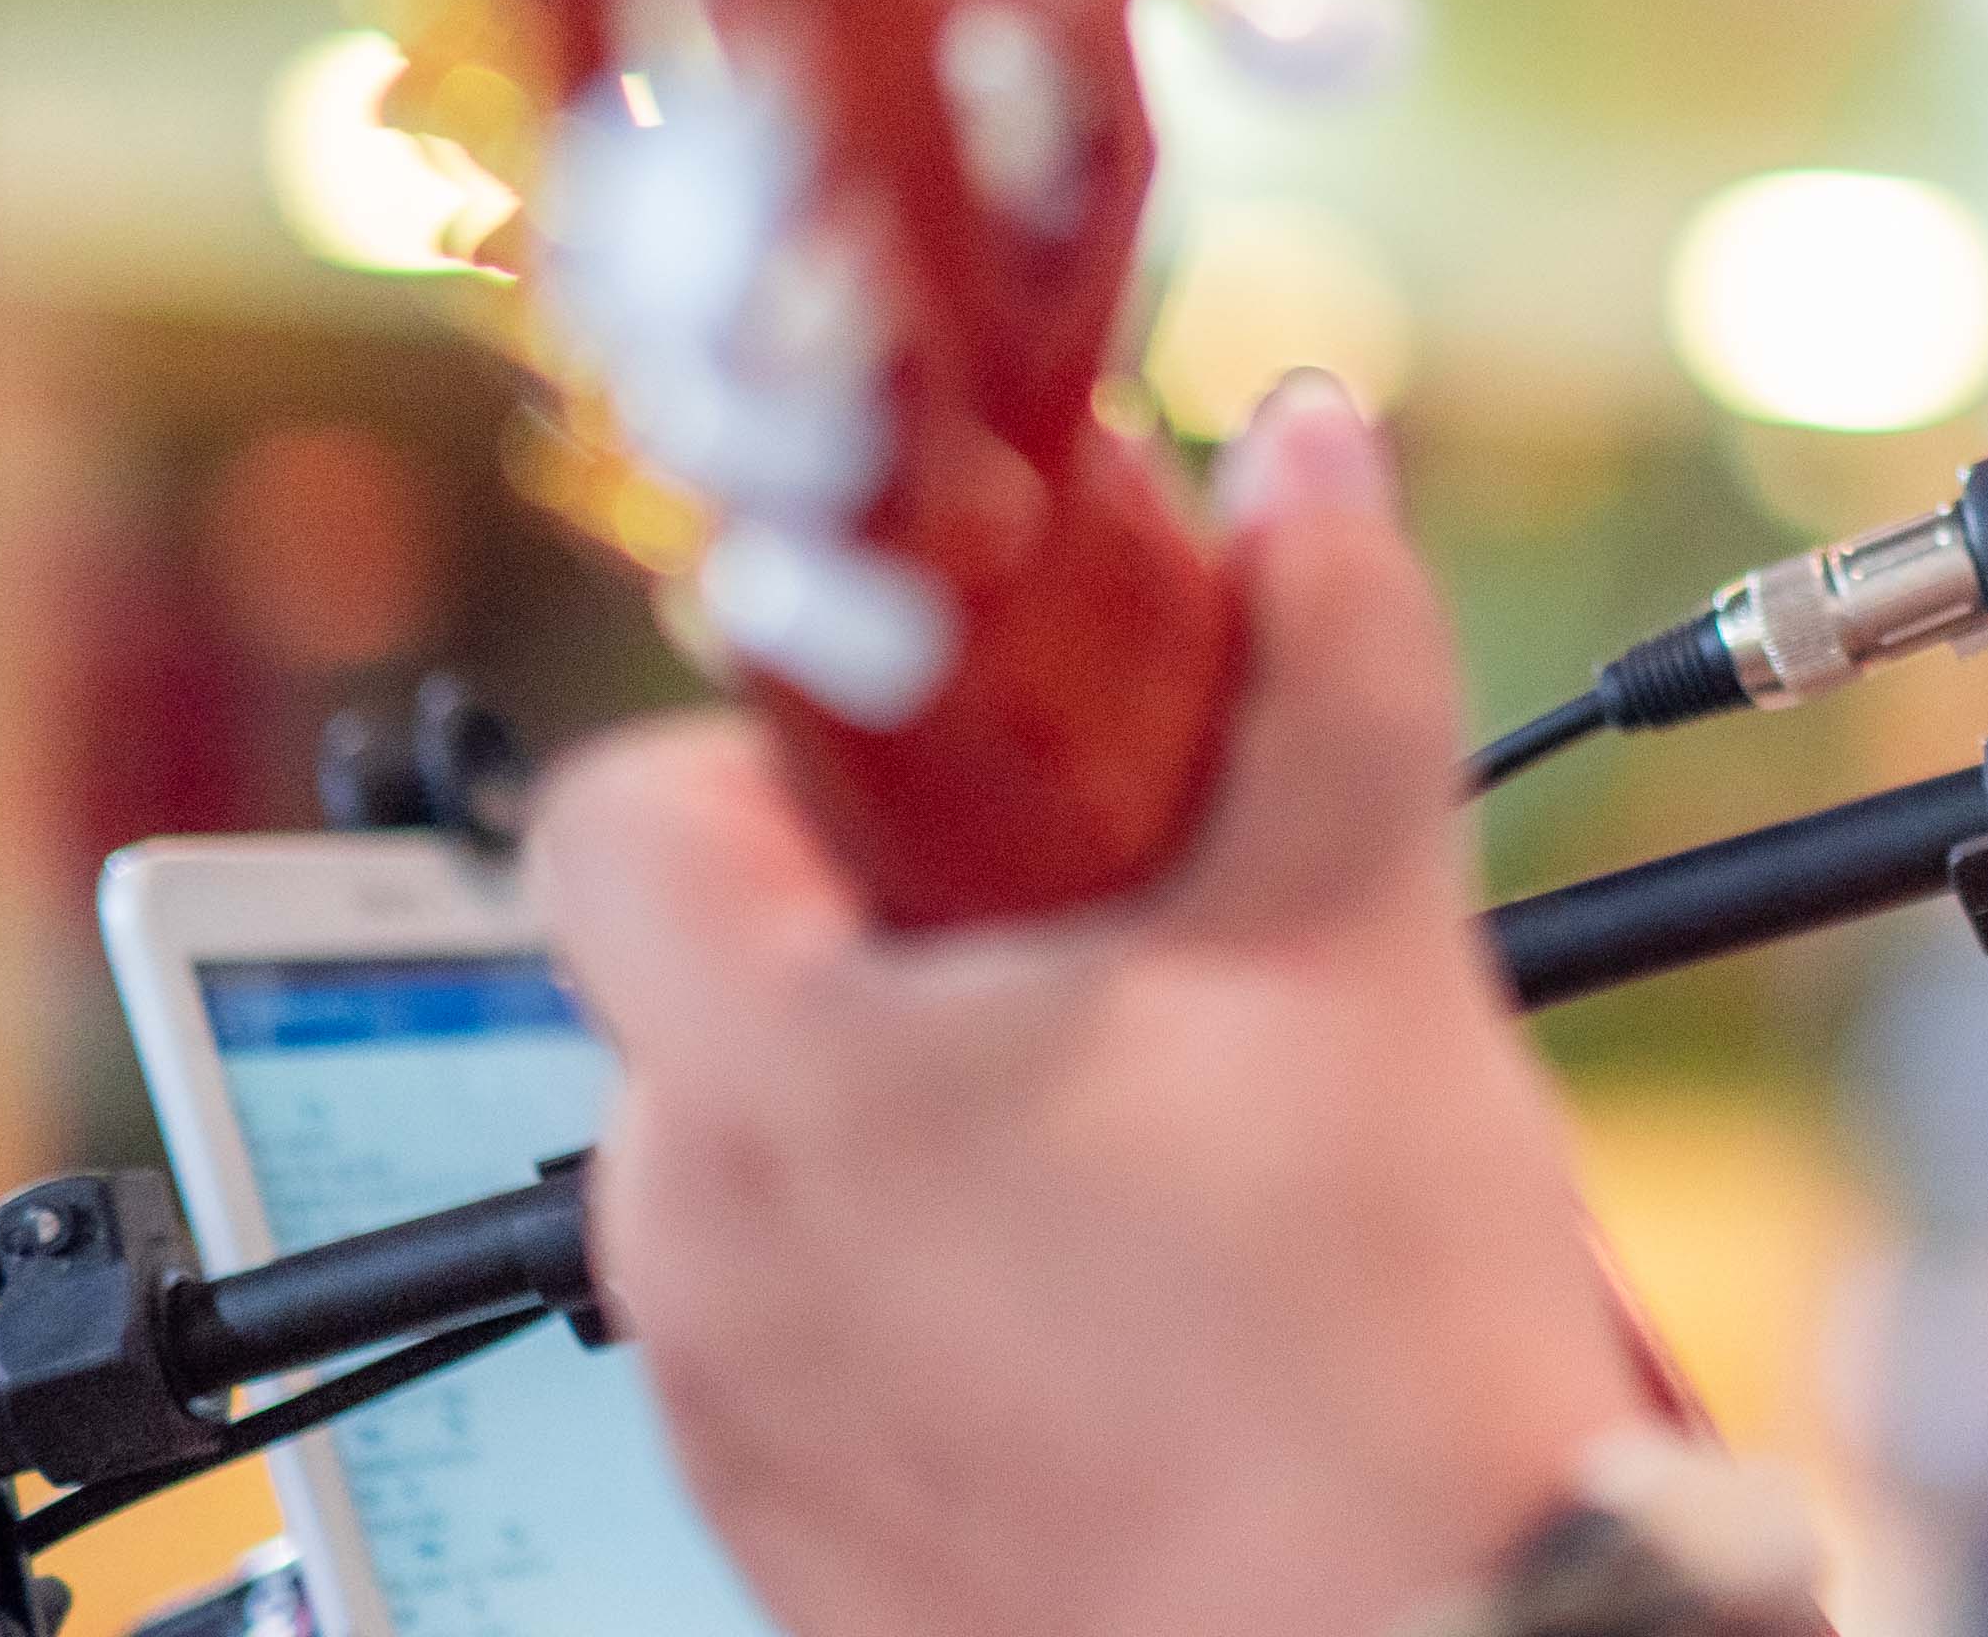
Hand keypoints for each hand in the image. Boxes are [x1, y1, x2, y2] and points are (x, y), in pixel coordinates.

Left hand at [532, 380, 1661, 1636]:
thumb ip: (1329, 654)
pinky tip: (1117, 1297)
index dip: (770, 758)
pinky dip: (922, 1282)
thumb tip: (1312, 458)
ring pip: (760, 1164)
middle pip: (703, 990)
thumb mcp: (1367, 933)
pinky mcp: (785, 1534)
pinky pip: (800, 1332)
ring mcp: (722, 1411)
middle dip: (891, 935)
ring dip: (910, 1112)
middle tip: (1101, 941)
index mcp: (782, 1070)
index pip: (613, 820)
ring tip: (1142, 1133)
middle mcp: (690, 1244)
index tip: (946, 777)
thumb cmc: (1375, 1344)